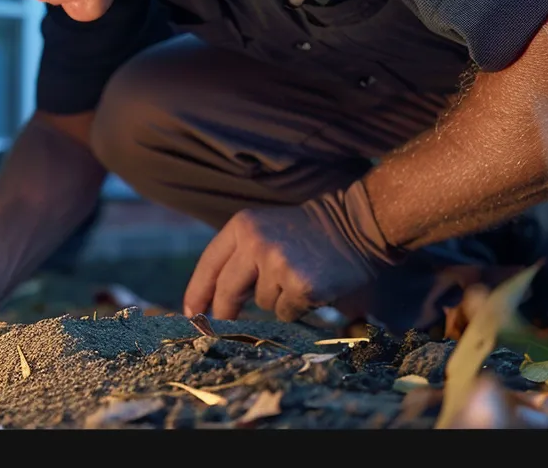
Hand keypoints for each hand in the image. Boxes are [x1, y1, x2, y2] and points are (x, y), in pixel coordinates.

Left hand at [183, 184, 400, 321]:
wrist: (357, 225)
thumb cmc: (308, 233)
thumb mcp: (266, 229)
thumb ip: (240, 256)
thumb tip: (215, 301)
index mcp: (243, 226)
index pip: (209, 264)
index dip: (197, 292)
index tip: (191, 313)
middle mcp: (256, 243)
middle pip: (226, 291)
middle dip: (224, 311)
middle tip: (223, 323)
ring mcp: (278, 264)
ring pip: (262, 304)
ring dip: (278, 300)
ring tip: (298, 277)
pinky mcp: (300, 285)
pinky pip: (287, 312)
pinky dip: (298, 307)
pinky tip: (313, 288)